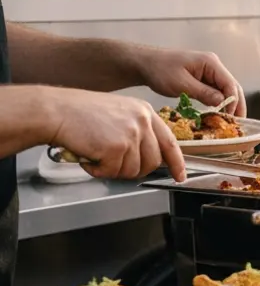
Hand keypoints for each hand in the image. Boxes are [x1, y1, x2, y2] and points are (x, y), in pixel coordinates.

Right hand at [49, 91, 186, 181]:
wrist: (54, 110)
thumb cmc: (78, 113)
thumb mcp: (117, 114)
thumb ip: (136, 132)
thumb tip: (146, 156)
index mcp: (144, 112)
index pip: (170, 142)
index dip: (176, 163)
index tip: (180, 175)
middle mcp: (142, 121)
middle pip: (152, 162)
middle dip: (133, 169)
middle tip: (112, 163)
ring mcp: (132, 133)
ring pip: (133, 170)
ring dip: (113, 169)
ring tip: (96, 154)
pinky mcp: (117, 146)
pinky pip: (113, 172)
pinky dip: (98, 170)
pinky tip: (89, 156)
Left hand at [132, 48, 245, 116]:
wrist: (145, 63)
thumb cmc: (160, 70)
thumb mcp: (181, 83)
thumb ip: (203, 93)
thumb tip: (223, 103)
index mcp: (211, 63)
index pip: (230, 84)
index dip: (233, 102)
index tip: (229, 119)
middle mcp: (214, 66)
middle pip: (233, 87)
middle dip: (237, 106)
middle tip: (238, 124)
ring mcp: (209, 72)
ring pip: (226, 90)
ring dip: (229, 105)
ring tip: (230, 122)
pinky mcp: (204, 79)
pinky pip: (216, 92)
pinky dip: (219, 103)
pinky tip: (218, 114)